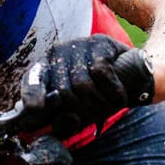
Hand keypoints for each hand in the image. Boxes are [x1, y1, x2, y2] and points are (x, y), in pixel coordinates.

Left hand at [22, 36, 153, 133]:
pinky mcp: (99, 42)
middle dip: (83, 110)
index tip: (35, 108)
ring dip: (99, 104)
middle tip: (98, 116)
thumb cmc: (97, 95)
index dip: (32, 95)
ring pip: (82, 84)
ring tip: (110, 108)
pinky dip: (112, 91)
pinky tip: (119, 98)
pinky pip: (101, 72)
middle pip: (64, 91)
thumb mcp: (78, 111)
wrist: (133, 72)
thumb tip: (69, 120)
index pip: (32, 81)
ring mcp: (77, 45)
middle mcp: (57, 53)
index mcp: (45, 69)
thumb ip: (66, 123)